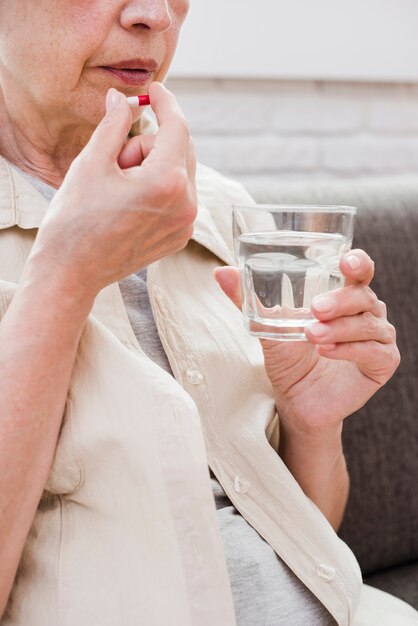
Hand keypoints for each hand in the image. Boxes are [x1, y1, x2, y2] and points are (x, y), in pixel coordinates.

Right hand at [31, 82, 196, 298]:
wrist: (71, 272)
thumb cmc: (76, 219)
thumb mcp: (92, 163)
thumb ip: (114, 124)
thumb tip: (122, 98)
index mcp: (167, 182)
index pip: (177, 126)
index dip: (165, 102)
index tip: (154, 90)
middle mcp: (186, 204)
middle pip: (179, 149)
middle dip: (148, 144)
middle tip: (115, 161)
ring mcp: (186, 224)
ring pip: (178, 173)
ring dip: (152, 168)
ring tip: (118, 189)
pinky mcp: (179, 237)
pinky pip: (177, 197)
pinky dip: (157, 190)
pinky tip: (129, 205)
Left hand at [215, 250, 399, 437]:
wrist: (296, 400)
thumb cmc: (288, 358)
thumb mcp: (267, 326)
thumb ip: (249, 299)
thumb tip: (221, 272)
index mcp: (345, 296)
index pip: (360, 270)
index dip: (357, 262)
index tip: (344, 262)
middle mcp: (367, 312)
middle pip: (363, 296)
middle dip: (339, 301)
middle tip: (314, 310)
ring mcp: (378, 337)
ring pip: (369, 323)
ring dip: (339, 328)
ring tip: (311, 336)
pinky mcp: (383, 363)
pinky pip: (374, 351)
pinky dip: (350, 350)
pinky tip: (327, 351)